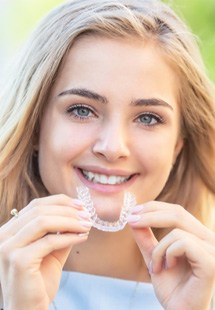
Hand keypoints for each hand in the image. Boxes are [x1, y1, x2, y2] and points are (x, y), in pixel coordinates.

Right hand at [0, 194, 91, 309]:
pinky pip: (49, 241)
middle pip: (39, 210)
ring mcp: (8, 248)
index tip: (80, 205)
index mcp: (10, 231)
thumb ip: (60, 233)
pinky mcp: (19, 261)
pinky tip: (82, 237)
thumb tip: (79, 215)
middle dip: (68, 210)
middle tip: (87, 215)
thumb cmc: (39, 282)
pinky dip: (69, 236)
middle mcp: (4, 236)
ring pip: (43, 221)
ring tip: (87, 225)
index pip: (35, 205)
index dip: (60, 201)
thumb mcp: (51, 251)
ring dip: (70, 221)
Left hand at [128, 202, 214, 309]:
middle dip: (150, 215)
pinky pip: (182, 243)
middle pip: (178, 213)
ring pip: (176, 231)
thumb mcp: (154, 256)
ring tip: (155, 267)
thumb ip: (146, 237)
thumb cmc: (171, 287)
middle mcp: (209, 239)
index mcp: (198, 235)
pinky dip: (168, 254)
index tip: (133, 211)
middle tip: (131, 220)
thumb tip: (134, 217)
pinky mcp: (211, 261)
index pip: (177, 211)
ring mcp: (212, 249)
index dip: (154, 207)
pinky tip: (168, 267)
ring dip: (158, 249)